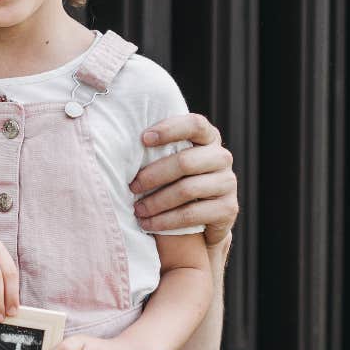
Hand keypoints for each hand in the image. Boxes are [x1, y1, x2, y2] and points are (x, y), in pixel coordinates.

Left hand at [131, 113, 238, 246]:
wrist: (203, 218)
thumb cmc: (176, 180)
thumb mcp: (170, 160)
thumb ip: (158, 149)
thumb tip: (121, 145)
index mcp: (208, 137)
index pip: (194, 124)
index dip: (169, 130)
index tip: (143, 139)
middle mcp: (222, 157)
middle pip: (185, 162)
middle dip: (152, 176)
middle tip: (131, 187)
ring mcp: (228, 182)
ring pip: (186, 190)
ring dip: (156, 202)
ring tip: (137, 210)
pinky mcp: (229, 208)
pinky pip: (191, 214)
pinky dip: (165, 221)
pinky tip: (149, 224)